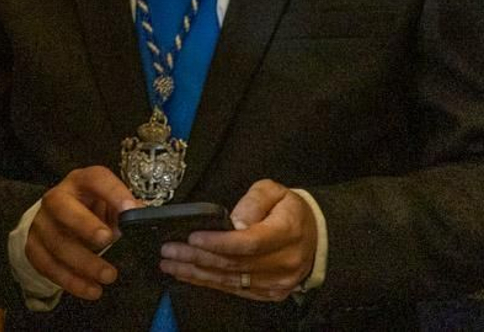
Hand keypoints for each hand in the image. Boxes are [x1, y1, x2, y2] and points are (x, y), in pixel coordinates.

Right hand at [26, 166, 143, 300]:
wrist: (56, 221)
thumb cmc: (91, 212)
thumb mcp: (109, 205)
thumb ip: (125, 212)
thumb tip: (144, 219)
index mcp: (80, 182)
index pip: (95, 179)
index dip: (112, 192)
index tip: (130, 209)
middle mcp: (56, 198)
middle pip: (62, 207)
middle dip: (84, 224)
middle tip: (107, 240)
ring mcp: (41, 223)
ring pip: (56, 242)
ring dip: (84, 262)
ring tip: (108, 276)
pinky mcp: (33, 247)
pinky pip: (48, 265)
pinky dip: (71, 281)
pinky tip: (92, 290)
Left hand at [159, 180, 317, 301]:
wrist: (314, 237)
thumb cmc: (289, 210)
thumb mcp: (274, 191)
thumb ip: (253, 202)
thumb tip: (234, 221)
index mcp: (287, 232)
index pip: (249, 242)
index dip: (218, 242)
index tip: (192, 237)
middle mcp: (284, 261)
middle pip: (235, 264)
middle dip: (197, 257)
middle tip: (169, 250)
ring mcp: (278, 282)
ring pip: (231, 280)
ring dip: (197, 273)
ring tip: (170, 263)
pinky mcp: (270, 293)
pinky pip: (236, 290)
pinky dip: (209, 283)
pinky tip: (189, 275)